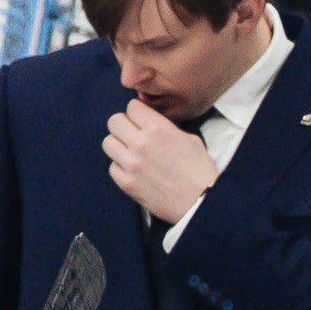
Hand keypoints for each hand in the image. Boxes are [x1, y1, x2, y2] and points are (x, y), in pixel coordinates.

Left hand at [103, 99, 217, 224]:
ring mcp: (132, 164)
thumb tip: (152, 125)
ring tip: (131, 153)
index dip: (138, 113)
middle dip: (124, 126)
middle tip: (133, 135)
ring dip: (119, 146)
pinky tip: (134, 171)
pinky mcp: (127, 183)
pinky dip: (121, 168)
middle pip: (114, 122)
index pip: (132, 107)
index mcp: (158, 129)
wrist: (202, 202)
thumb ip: (167, 128)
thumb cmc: (200, 172)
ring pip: (108, 143)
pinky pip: (112, 167)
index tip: (142, 121)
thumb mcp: (191, 140)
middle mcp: (141, 143)